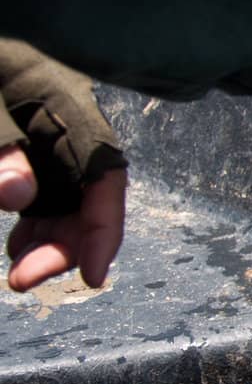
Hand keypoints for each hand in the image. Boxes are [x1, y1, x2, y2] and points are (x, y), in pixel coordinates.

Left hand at [1, 40, 129, 291]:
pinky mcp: (28, 142)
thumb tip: (18, 195)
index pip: (103, 173)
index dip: (103, 227)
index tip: (89, 277)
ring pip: (69, 199)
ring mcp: (47, 134)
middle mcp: (65, 122)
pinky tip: (16, 244)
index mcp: (62, 103)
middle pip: (90, 194)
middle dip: (66, 244)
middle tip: (23, 280)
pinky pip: (46, 192)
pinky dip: (35, 224)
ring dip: (51, 240)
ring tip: (17, 269)